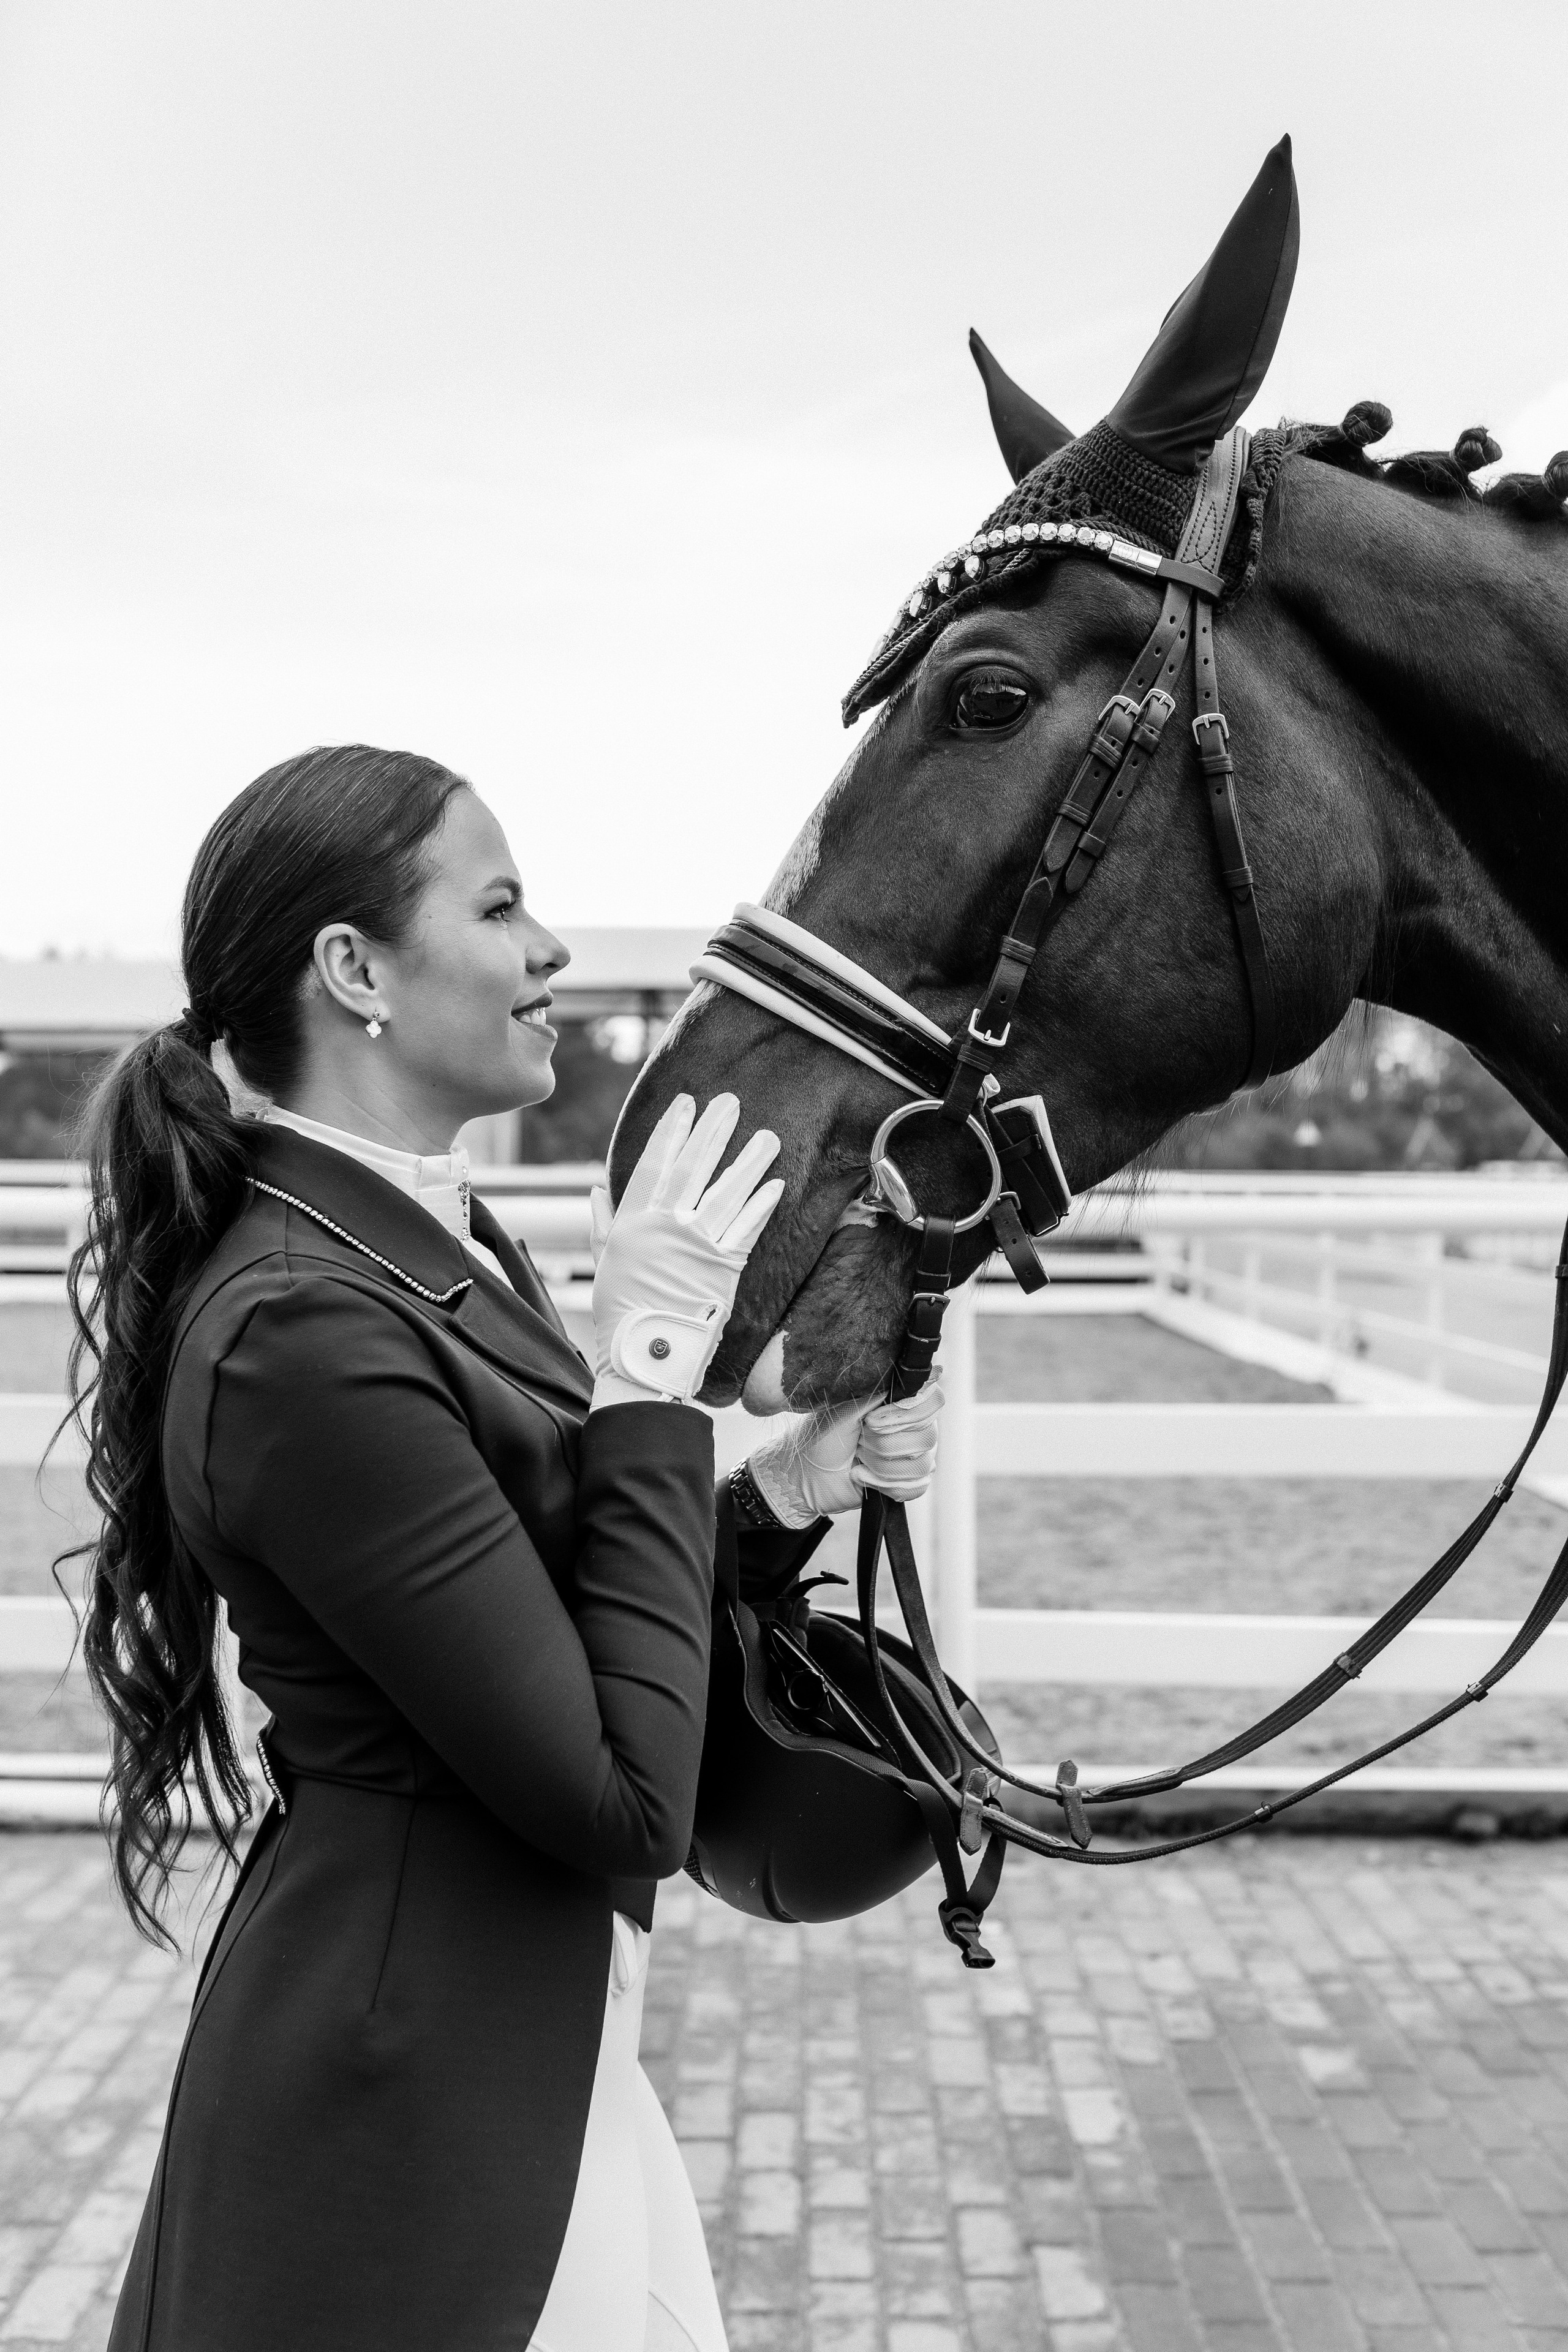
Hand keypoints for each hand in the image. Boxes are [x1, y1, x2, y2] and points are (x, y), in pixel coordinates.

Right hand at [590, 1093, 782, 1409]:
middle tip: (729, 1102)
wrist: (644, 1359)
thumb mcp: (603, 1266)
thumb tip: (594, 1191)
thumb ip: (601, 1226)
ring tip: (767, 1137)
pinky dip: (760, 1206)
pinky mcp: (721, 1270)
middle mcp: (663, 1229)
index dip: (670, 1133)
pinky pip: (745, 1230)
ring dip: (748, 1163)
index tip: (685, 1105)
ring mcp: (693, 1247)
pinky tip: (775, 1185)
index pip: (653, 1166)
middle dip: (712, 1133)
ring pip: (725, 1194)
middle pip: (692, 1169)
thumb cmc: (620, 1315)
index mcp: (631, 1224)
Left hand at [746, 1377, 944, 1528]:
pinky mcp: (907, 1484)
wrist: (807, 1474)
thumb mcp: (850, 1404)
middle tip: (859, 1438)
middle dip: (884, 1443)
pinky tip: (862, 1476)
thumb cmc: (825, 1433)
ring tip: (858, 1458)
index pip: (934, 1401)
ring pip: (920, 1464)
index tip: (872, 1420)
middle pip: (927, 1436)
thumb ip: (887, 1387)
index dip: (905, 1415)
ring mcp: (912, 1457)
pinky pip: (915, 1487)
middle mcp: (915, 1427)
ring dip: (880, 1465)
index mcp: (904, 1402)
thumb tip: (934, 1371)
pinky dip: (882, 1484)